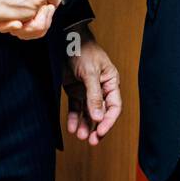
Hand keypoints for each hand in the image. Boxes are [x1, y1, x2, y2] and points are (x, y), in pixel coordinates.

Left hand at [62, 28, 121, 145]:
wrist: (65, 39)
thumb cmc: (82, 50)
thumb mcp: (89, 73)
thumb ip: (94, 96)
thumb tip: (99, 118)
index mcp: (110, 82)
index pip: (114, 106)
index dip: (109, 121)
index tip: (101, 132)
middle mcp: (101, 88)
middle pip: (102, 113)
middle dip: (98, 127)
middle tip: (92, 141)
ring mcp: (87, 90)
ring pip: (88, 113)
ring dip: (86, 125)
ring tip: (80, 136)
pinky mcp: (74, 90)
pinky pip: (76, 108)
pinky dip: (74, 118)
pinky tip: (72, 128)